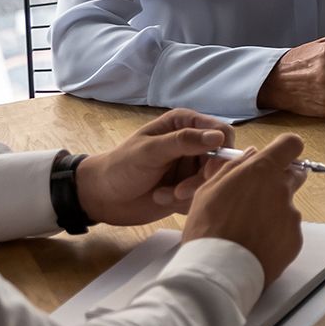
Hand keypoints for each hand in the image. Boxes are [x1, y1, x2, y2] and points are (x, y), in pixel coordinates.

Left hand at [75, 109, 234, 226]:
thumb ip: (183, 142)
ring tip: (164, 195)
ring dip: (190, 192)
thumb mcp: (150, 151)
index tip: (209, 169)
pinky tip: (162, 199)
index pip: (222, 132)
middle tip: (181, 190)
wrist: (102, 197)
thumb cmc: (121, 166)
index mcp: (186, 124)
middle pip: (220, 160)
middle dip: (202, 178)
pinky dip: (184, 201)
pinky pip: (201, 195)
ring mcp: (191, 167)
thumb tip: (218, 137)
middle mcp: (193, 144)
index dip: (222, 150)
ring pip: (212, 180)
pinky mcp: (189, 188)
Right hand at [182, 133, 308, 284]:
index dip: (285, 149)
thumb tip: (250, 155)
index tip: (278, 156)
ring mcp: (291, 215)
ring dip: (274, 213)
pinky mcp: (295, 239)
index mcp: (261, 172)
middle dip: (281, 181)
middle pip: (295, 174)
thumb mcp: (208, 191)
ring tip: (247, 230)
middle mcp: (282, 190)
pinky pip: (288, 231)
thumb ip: (234, 168)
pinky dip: (276, 236)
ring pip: (288, 206)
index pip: (290, 145)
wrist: (217, 272)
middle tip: (258, 197)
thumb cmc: (207, 231)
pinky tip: (255, 245)